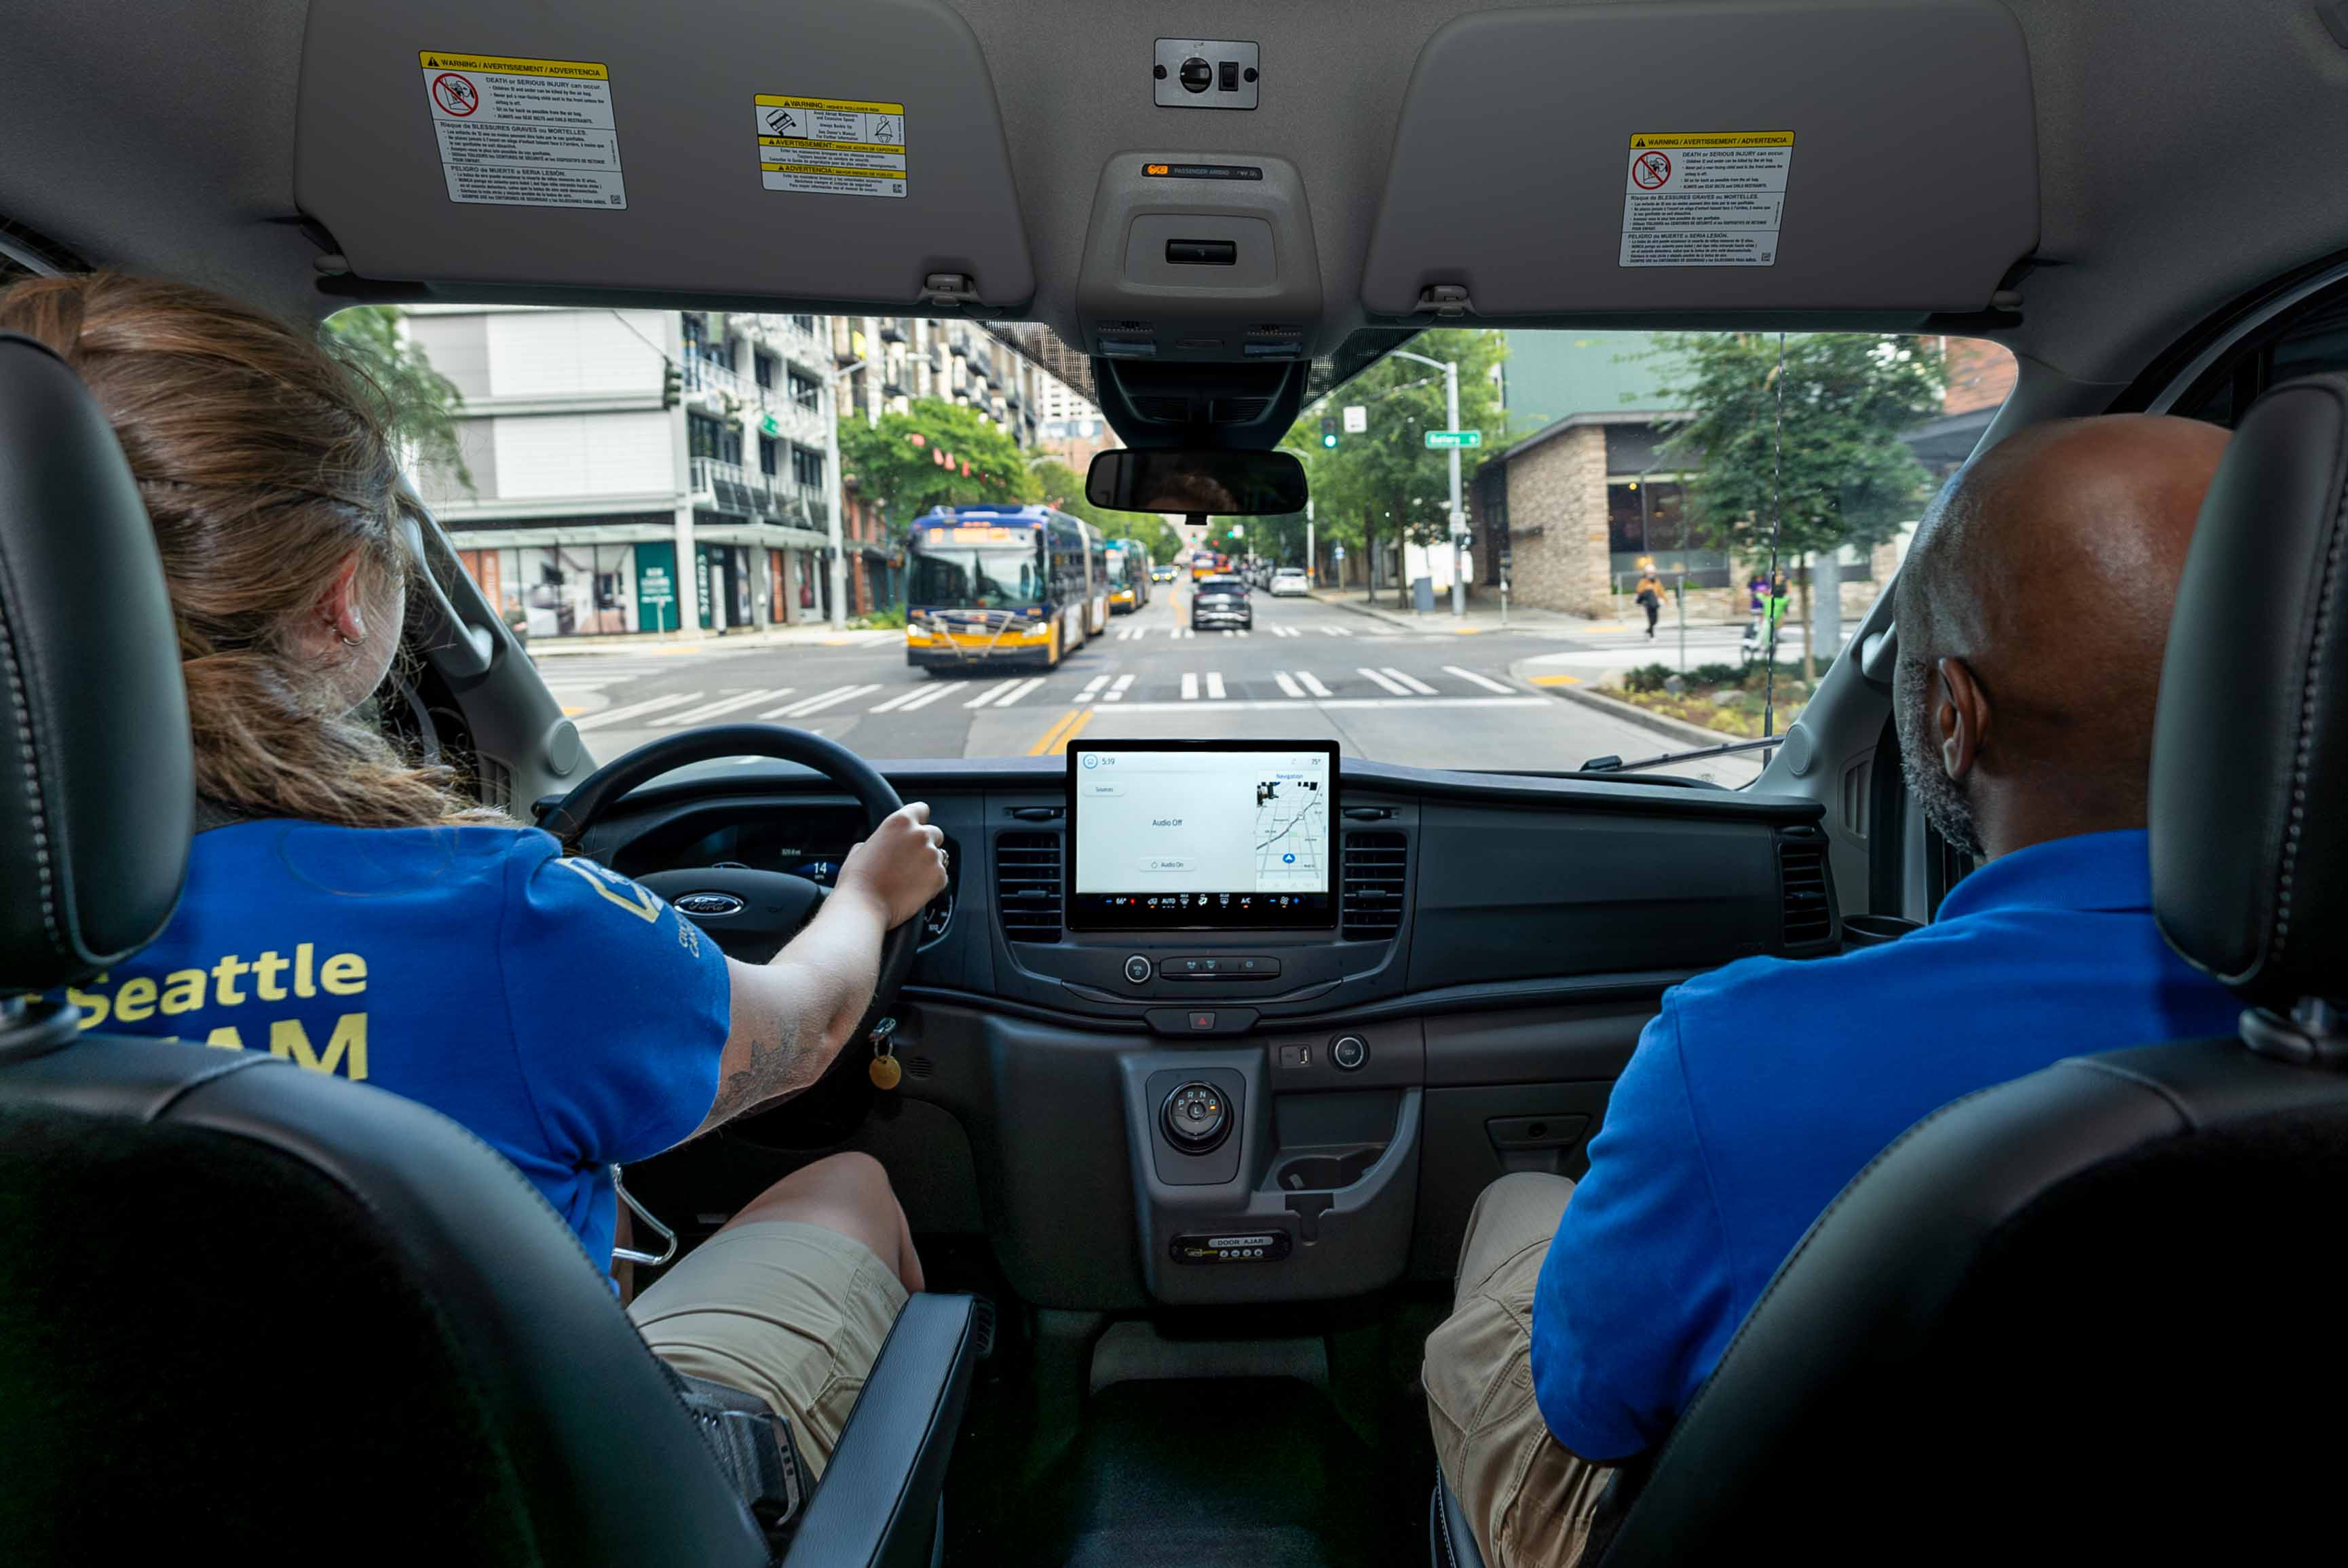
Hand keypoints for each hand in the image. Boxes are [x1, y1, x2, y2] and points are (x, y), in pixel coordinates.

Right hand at [834, 802, 948, 927]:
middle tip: (911, 860)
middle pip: (935, 833)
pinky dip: (933, 882)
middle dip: (926, 844)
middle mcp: (919, 835)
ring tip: (910, 877)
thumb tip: (882, 844)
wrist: (864, 905)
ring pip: (940, 855)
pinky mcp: (939, 877)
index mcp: (900, 821)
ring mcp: (932, 855)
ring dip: (929, 863)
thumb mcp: (861, 848)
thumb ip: (879, 839)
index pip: (921, 809)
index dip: (919, 819)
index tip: (918, 826)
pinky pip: (942, 876)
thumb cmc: (858, 879)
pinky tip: (915, 888)